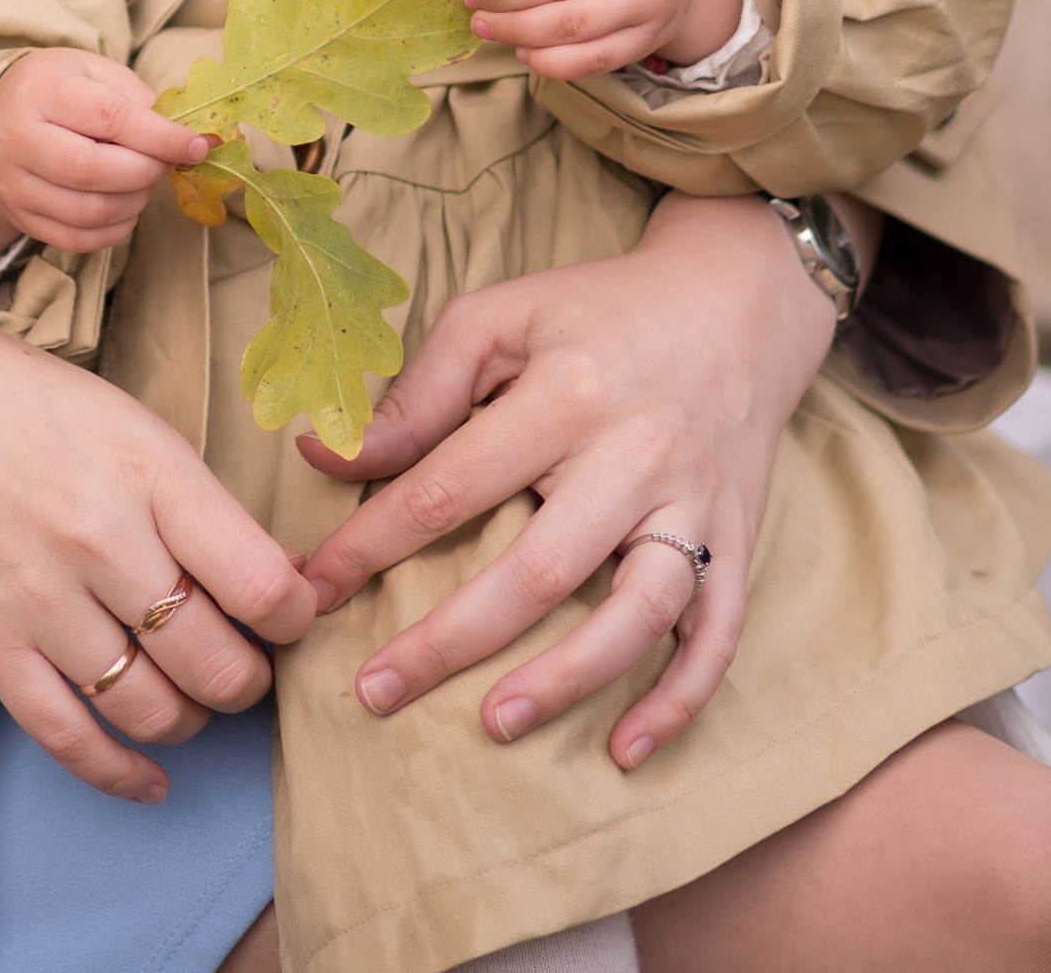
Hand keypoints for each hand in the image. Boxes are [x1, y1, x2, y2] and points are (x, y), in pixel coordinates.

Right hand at [0, 48, 212, 256]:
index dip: (159, 136)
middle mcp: (16, 137)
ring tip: (145, 180)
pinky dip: (116, 228)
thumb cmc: (63, 87)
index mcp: (39, 88)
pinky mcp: (20, 217)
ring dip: (134, 201)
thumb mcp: (96, 71)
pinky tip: (126, 205)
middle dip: (146, 171)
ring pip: (88, 210)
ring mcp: (14, 183)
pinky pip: (78, 239)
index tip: (197, 145)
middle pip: (92, 170)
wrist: (5, 114)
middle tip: (167, 162)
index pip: (107, 117)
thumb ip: (138, 101)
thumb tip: (185, 139)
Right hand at [0, 290, 315, 802]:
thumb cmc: (4, 395)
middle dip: (252, 679)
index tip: (293, 611)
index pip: (262, 581)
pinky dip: (124, 774)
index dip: (297, 614)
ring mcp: (41, 601)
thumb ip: (186, 490)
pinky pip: (74, 739)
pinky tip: (151, 777)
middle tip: (247, 662)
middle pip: (220, 664)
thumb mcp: (116, 413)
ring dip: (195, 721)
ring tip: (196, 695)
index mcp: (146, 467)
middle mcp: (101, 539)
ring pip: (157, 711)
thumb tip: (270, 569)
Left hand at [294, 191, 836, 769]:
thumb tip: (326, 454)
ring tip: (494, 723)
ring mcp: (693, 507)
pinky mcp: (737, 541)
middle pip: (539, 568)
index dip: (373, 542)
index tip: (314, 589)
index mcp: (565, 394)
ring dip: (565, 680)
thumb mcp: (500, 319)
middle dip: (450, 639)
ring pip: (635, 613)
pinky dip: (677, 700)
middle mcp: (634, 456)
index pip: (450, 485)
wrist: (734, 301)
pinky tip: (624, 750)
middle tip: (375, 692)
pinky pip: (716, 635)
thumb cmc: (596, 311)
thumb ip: (418, 393)